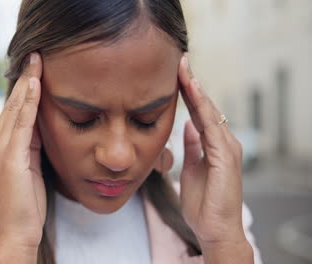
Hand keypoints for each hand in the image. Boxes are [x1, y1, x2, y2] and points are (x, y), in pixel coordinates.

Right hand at [0, 52, 44, 248]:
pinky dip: (27, 103)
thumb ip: (31, 145)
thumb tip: (40, 123)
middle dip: (24, 80)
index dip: (22, 90)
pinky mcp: (7, 159)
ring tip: (36, 62)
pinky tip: (34, 86)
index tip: (34, 70)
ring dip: (26, 85)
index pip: (11, 113)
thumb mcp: (31, 169)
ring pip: (13, 111)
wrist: (17, 233)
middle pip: (10, 106)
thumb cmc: (26, 205)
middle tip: (35, 56)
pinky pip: (20, 124)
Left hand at [177, 53, 246, 245]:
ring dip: (196, 88)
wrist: (214, 230)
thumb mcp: (192, 169)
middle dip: (191, 83)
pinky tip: (193, 91)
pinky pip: (211, 125)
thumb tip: (187, 127)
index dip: (187, 93)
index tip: (174, 73)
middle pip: (205, 106)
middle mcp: (223, 141)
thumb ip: (192, 147)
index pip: (199, 112)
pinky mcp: (225, 156)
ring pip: (209, 111)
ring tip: (183, 67)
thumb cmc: (203, 204)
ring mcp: (226, 147)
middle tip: (179, 60)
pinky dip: (202, 106)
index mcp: (213, 144)